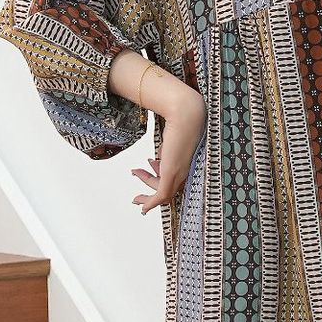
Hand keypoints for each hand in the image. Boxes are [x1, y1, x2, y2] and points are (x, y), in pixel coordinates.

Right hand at [132, 85, 204, 213]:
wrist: (185, 114)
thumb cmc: (182, 120)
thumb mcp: (172, 139)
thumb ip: (167, 150)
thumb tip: (159, 157)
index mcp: (187, 163)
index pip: (174, 180)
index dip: (158, 179)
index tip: (148, 170)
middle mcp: (185, 171)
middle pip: (168, 190)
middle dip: (150, 191)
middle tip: (137, 196)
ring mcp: (179, 173)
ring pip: (164, 194)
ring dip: (147, 196)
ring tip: (134, 192)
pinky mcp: (172, 173)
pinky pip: (161, 195)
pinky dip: (151, 202)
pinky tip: (143, 207)